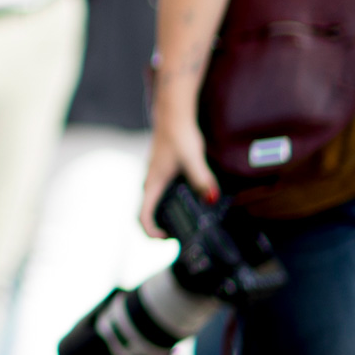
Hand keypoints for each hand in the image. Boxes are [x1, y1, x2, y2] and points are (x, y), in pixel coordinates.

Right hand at [140, 114, 216, 237]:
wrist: (172, 115)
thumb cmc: (178, 135)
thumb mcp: (193, 159)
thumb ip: (202, 180)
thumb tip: (212, 199)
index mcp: (153, 183)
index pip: (142, 214)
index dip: (150, 231)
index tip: (165, 239)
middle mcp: (150, 182)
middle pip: (146, 212)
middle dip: (157, 228)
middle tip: (177, 237)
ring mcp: (155, 177)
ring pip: (152, 203)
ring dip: (162, 216)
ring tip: (182, 223)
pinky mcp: (162, 171)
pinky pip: (160, 194)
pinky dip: (167, 204)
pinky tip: (186, 201)